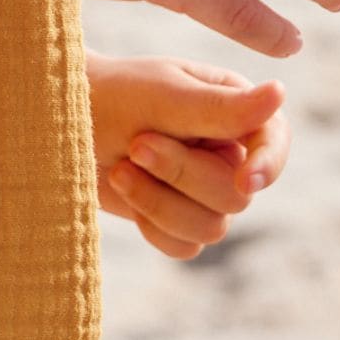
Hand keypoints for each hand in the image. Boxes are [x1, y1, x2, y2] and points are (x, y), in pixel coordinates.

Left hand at [85, 49, 289, 260]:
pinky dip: (151, 224)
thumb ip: (221, 107)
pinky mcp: (175, 220)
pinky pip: (184, 246)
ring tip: (120, 168)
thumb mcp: (165, 96)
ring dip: (159, 201)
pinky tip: (125, 190)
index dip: (269, 165)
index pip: (274, 141)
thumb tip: (280, 93)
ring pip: (212, 227)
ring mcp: (203, 191)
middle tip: (137, 144)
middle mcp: (227, 152)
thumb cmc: (114, 95)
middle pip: (237, 195)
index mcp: (234, 108)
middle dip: (182, 174)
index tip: (247, 180)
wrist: (59, 122)